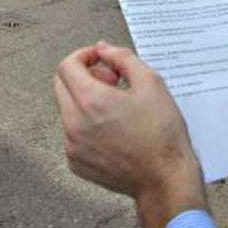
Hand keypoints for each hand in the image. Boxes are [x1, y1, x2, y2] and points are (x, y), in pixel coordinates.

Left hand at [54, 42, 205, 227]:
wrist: (165, 179)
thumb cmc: (162, 134)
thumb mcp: (151, 83)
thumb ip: (122, 58)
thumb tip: (103, 48)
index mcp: (90, 101)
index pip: (67, 65)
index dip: (84, 55)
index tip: (100, 58)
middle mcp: (74, 123)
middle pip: (61, 85)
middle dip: (84, 75)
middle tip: (111, 81)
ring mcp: (72, 146)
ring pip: (67, 109)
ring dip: (85, 100)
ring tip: (117, 107)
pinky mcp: (76, 163)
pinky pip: (72, 133)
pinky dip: (86, 124)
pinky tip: (114, 129)